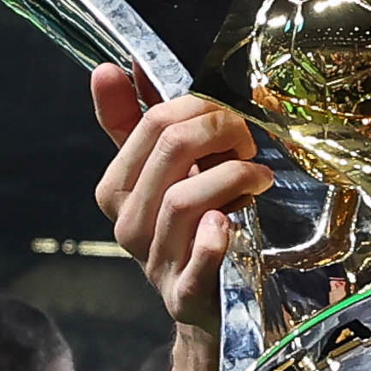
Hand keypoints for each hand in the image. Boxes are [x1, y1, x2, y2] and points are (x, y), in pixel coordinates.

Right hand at [91, 62, 273, 334]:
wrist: (206, 302)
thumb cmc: (186, 225)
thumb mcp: (160, 173)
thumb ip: (135, 121)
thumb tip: (109, 68)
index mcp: (116, 190)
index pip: (149, 124)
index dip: (197, 108)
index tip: (225, 114)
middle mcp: (127, 225)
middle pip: (170, 151)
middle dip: (220, 131)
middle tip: (248, 140)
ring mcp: (155, 262)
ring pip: (184, 198)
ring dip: (233, 175)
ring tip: (261, 176)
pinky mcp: (185, 295)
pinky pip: (197, 261)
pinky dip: (214, 238)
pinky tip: (231, 222)